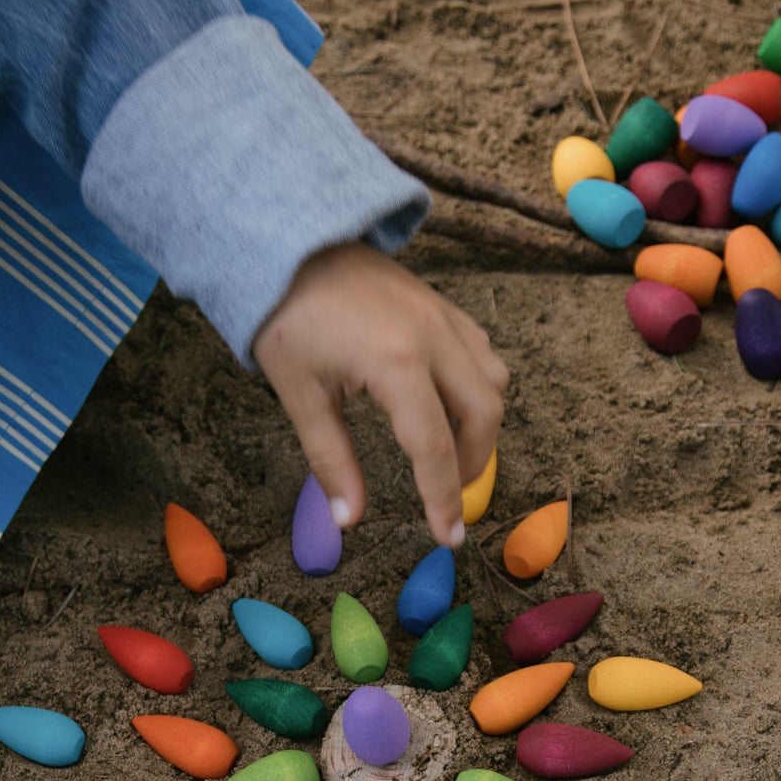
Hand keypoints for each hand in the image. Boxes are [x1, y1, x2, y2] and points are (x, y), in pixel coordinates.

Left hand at [253, 242, 507, 548]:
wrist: (289, 243)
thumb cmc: (287, 319)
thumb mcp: (300, 395)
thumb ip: (331, 461)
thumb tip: (350, 520)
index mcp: (395, 363)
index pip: (433, 447)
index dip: (442, 498)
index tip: (448, 537)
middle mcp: (433, 337)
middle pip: (483, 415)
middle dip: (471, 464)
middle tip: (444, 495)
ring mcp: (443, 317)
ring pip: (493, 382)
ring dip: (480, 426)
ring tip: (447, 454)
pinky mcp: (443, 306)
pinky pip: (481, 353)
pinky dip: (477, 388)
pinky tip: (448, 405)